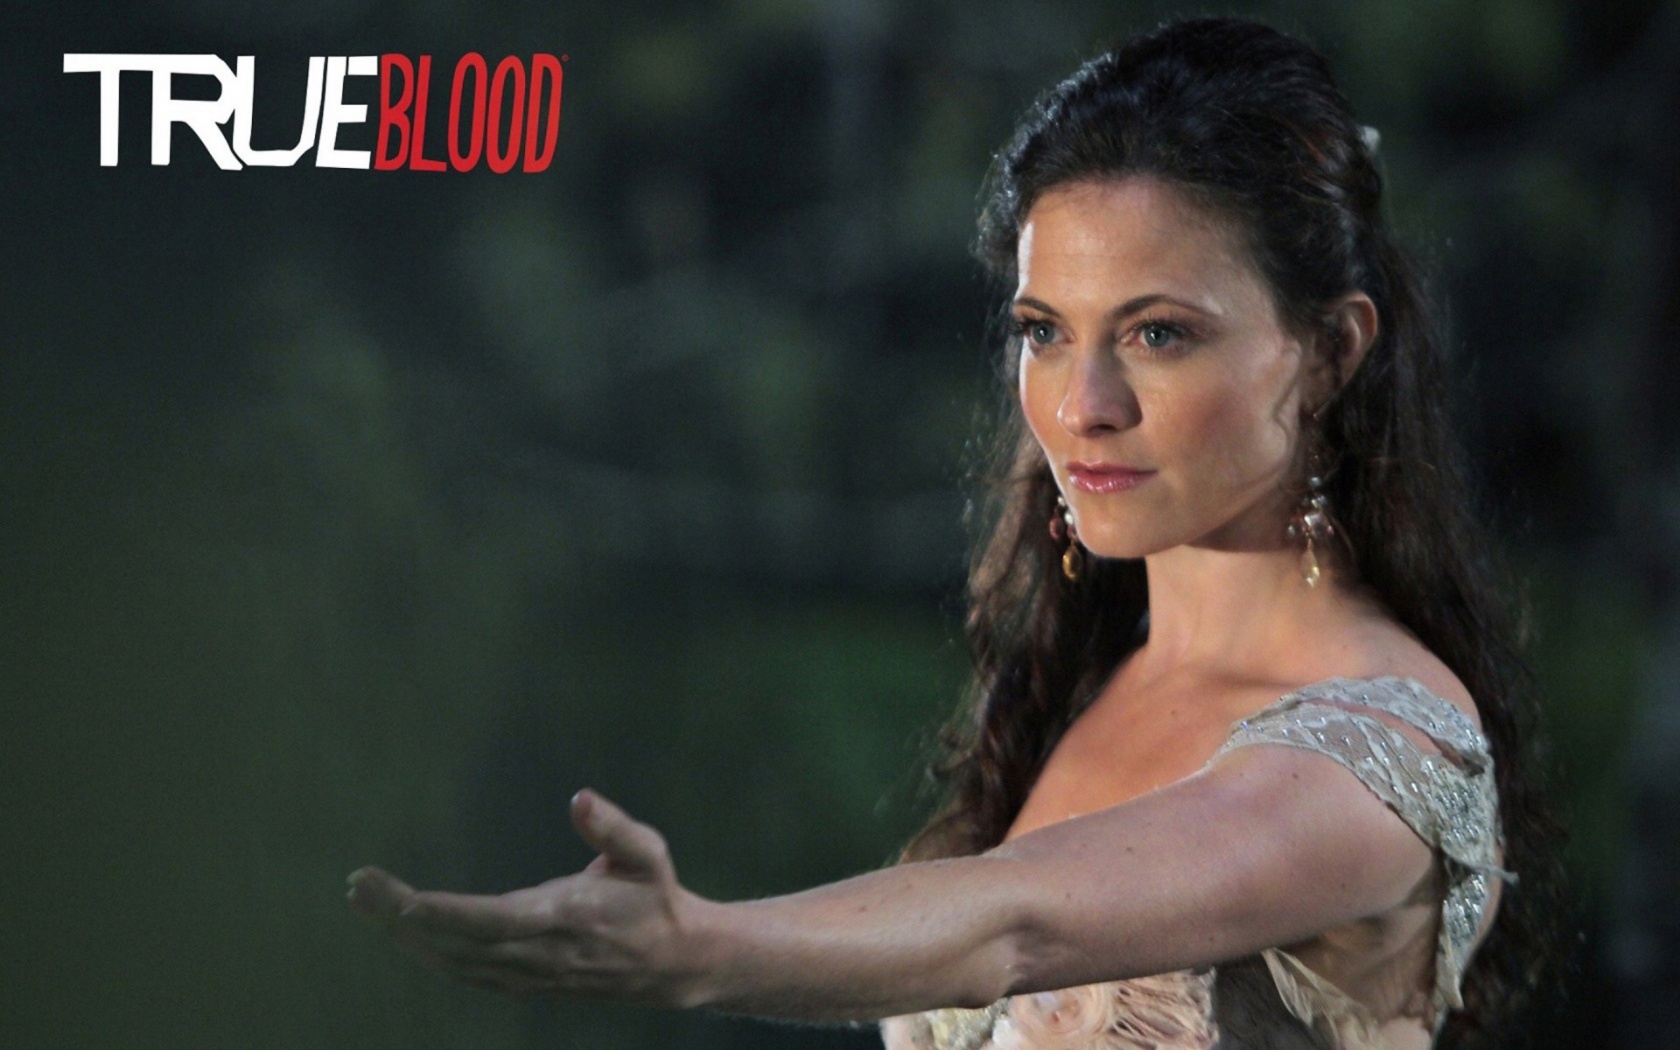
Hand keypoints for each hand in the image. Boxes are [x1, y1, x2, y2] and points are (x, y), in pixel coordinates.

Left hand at [347, 790, 706, 1005]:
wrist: (673, 964)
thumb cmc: (656, 899)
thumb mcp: (648, 855)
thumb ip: (613, 829)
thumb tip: (579, 798)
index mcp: (567, 917)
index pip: (494, 921)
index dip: (446, 914)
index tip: (404, 900)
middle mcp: (540, 953)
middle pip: (458, 944)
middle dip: (403, 918)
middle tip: (359, 887)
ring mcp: (529, 976)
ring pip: (454, 964)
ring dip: (406, 937)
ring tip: (367, 903)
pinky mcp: (524, 983)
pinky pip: (466, 974)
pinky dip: (428, 954)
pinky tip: (402, 933)